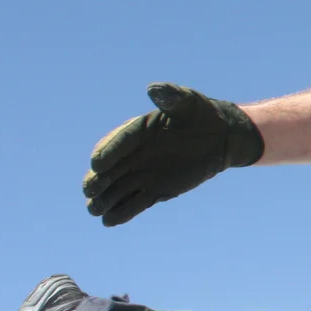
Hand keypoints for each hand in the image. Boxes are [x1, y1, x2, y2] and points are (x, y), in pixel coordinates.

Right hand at [83, 83, 263, 225]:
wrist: (220, 137)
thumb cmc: (202, 116)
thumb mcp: (189, 104)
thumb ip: (172, 97)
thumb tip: (154, 89)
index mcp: (138, 131)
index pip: (119, 142)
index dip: (108, 153)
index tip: (97, 164)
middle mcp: (134, 154)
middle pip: (109, 170)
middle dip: (97, 181)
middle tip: (90, 190)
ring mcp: (143, 174)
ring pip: (118, 189)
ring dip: (105, 200)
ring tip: (95, 210)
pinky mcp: (155, 190)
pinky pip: (135, 203)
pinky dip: (123, 212)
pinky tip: (110, 221)